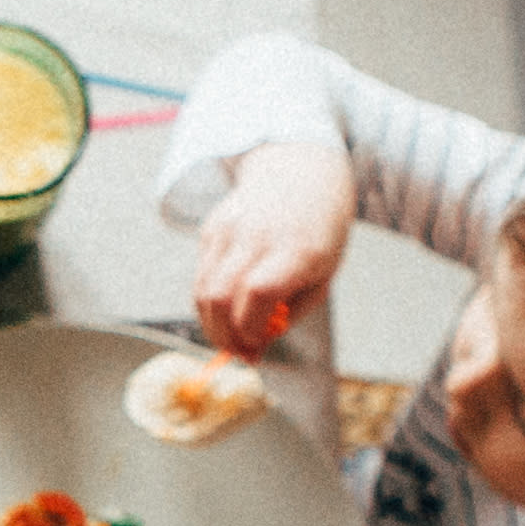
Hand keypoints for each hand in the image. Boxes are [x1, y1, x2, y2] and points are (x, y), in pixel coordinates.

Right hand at [191, 140, 356, 357]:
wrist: (302, 172)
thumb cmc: (319, 232)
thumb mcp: (322, 275)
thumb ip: (290, 313)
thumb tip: (254, 347)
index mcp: (297, 249)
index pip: (257, 294)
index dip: (249, 330)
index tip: (256, 349)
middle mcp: (258, 235)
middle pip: (219, 297)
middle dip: (224, 337)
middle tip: (238, 353)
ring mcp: (230, 228)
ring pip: (202, 291)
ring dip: (212, 324)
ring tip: (231, 336)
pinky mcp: (212, 228)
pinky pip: (202, 277)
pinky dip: (211, 301)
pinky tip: (230, 303)